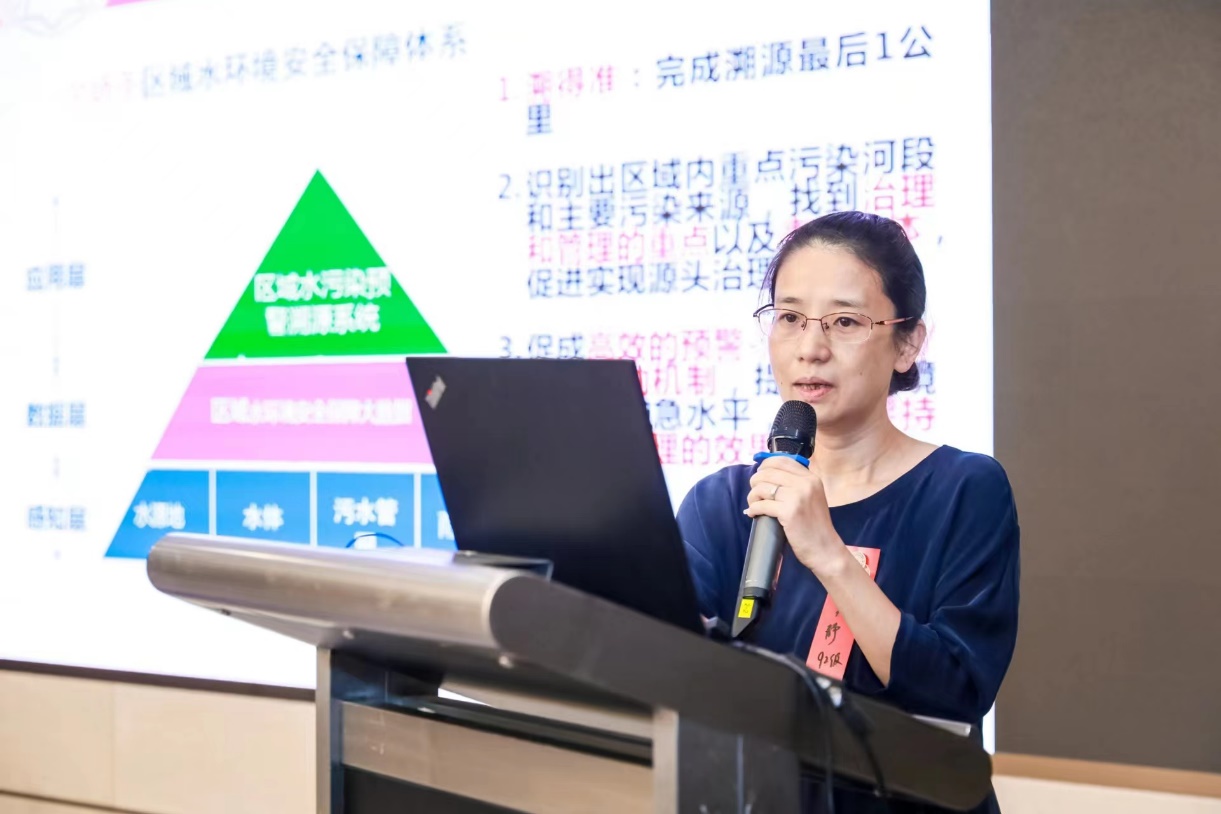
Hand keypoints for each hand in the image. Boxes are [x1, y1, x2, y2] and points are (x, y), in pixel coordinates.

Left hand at [745, 456, 844, 576]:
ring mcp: (798, 497)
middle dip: (755, 482)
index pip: (781, 460)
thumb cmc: (815, 526)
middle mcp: (806, 484)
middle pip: (767, 472)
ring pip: (761, 488)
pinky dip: (753, 509)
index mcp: (811, 478)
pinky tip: (754, 514)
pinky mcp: (789, 512)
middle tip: (755, 494)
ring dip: (752, 496)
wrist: (825, 549)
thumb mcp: (812, 497)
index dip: (765, 466)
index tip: (760, 475)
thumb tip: (767, 474)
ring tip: (754, 505)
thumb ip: (796, 484)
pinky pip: (761, 505)